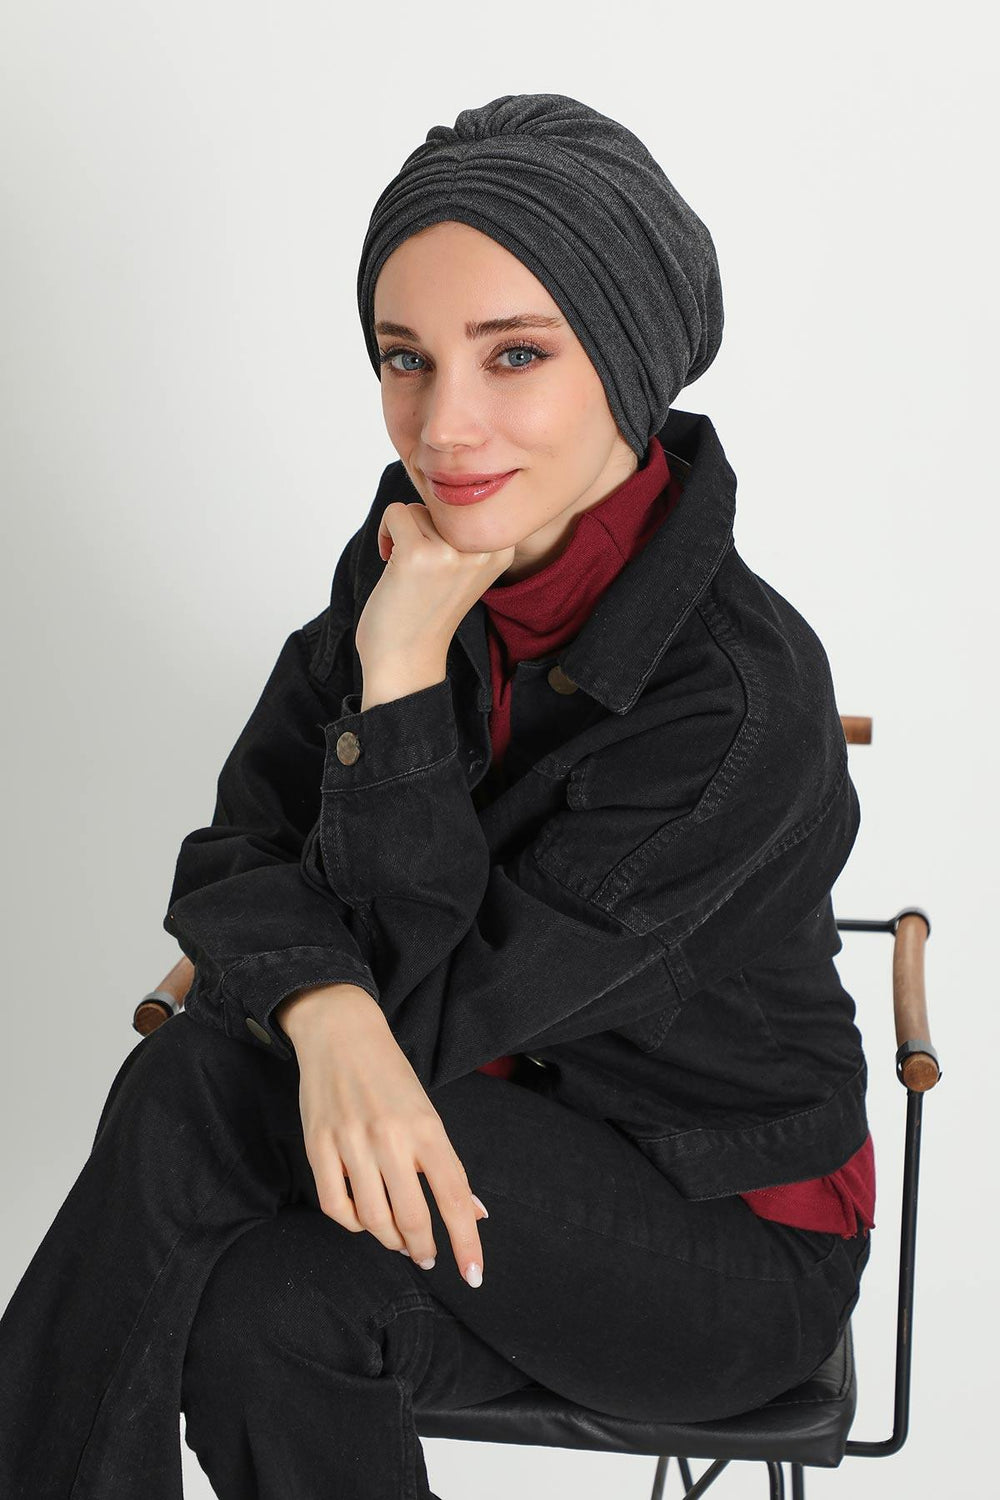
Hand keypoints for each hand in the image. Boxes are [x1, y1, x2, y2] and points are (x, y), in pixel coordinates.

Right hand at [275, 984, 487, 1286]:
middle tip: (427, 1256)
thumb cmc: (391, 1075)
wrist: (341, 1031)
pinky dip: (353, 1224)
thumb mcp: (428, 1112)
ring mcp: (351, 1141)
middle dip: (423, 1248)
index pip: (453, 1196)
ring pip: (372, 1218)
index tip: (474, 1275)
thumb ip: (447, 1165)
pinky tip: (364, 1220)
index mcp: (427, 1126)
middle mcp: (391, 1136)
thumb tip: (474, 1213)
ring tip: (398, 1240)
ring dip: (390, 1240)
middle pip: (411, 1217)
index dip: (466, 1241)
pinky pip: (335, 1206)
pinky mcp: (318, 1145)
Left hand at [353, 501, 515, 672]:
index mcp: (502, 549)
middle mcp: (482, 549)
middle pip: (447, 503)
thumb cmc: (430, 612)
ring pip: (420, 507)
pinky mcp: (417, 554)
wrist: (407, 660)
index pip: (474, 502)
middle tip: (422, 564)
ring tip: (408, 567)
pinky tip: (391, 561)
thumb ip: (468, 533)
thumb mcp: (467, 568)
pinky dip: (386, 531)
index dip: (449, 520)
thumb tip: (448, 480)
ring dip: (405, 531)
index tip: (441, 552)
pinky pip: (396, 511)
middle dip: (426, 526)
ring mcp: (450, 551)